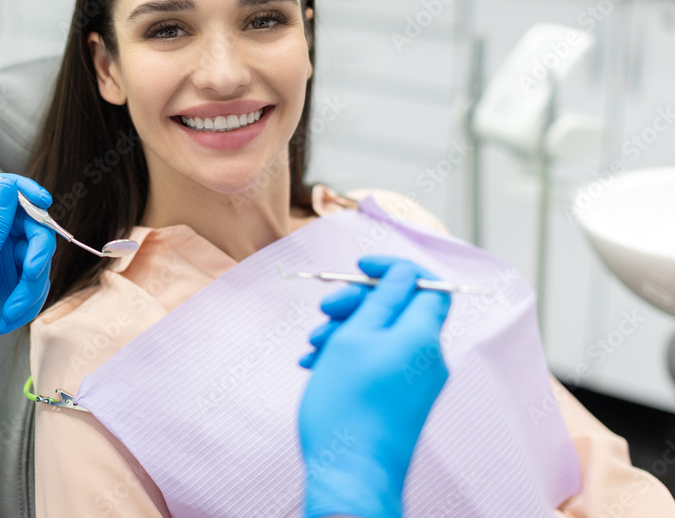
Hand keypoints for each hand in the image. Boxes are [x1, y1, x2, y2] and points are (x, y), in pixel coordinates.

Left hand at [0, 175, 56, 424]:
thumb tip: (6, 187)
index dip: (24, 192)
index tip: (45, 203)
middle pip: (27, 224)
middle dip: (35, 253)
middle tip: (29, 275)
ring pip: (36, 254)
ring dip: (31, 285)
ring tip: (13, 310)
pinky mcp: (10, 280)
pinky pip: (36, 278)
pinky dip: (30, 299)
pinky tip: (11, 317)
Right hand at [298, 256, 451, 517]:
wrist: (350, 474)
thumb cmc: (347, 405)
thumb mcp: (357, 337)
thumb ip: (383, 299)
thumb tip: (405, 273)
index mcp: (423, 336)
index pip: (427, 284)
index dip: (394, 269)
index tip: (359, 267)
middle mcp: (428, 358)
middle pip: (398, 309)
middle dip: (357, 303)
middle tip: (326, 311)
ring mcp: (416, 382)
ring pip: (381, 336)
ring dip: (345, 331)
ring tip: (313, 347)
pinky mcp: (401, 400)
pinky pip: (378, 362)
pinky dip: (349, 356)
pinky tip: (316, 365)